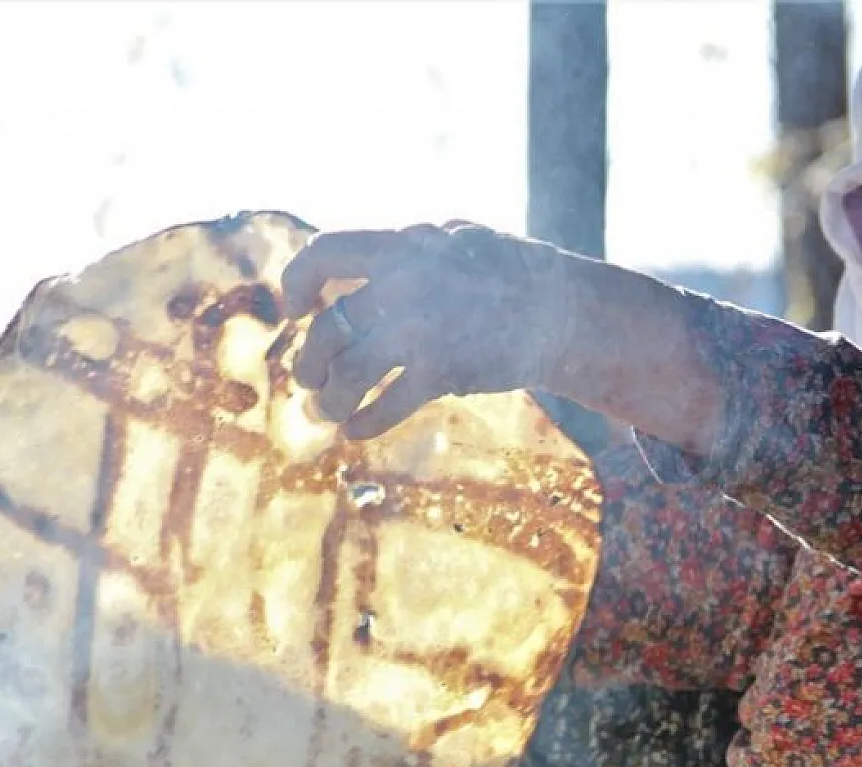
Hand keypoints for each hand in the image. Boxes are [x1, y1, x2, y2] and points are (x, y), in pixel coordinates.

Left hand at [280, 220, 585, 439]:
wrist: (564, 311)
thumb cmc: (513, 274)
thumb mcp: (456, 240)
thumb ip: (408, 250)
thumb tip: (357, 266)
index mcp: (404, 246)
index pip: (325, 254)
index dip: (297, 282)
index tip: (297, 310)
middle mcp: (404, 285)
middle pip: (328, 329)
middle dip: (310, 360)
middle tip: (309, 378)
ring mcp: (421, 330)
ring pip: (349, 373)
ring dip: (330, 399)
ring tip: (326, 411)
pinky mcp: (442, 372)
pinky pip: (385, 405)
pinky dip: (364, 423)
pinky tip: (355, 432)